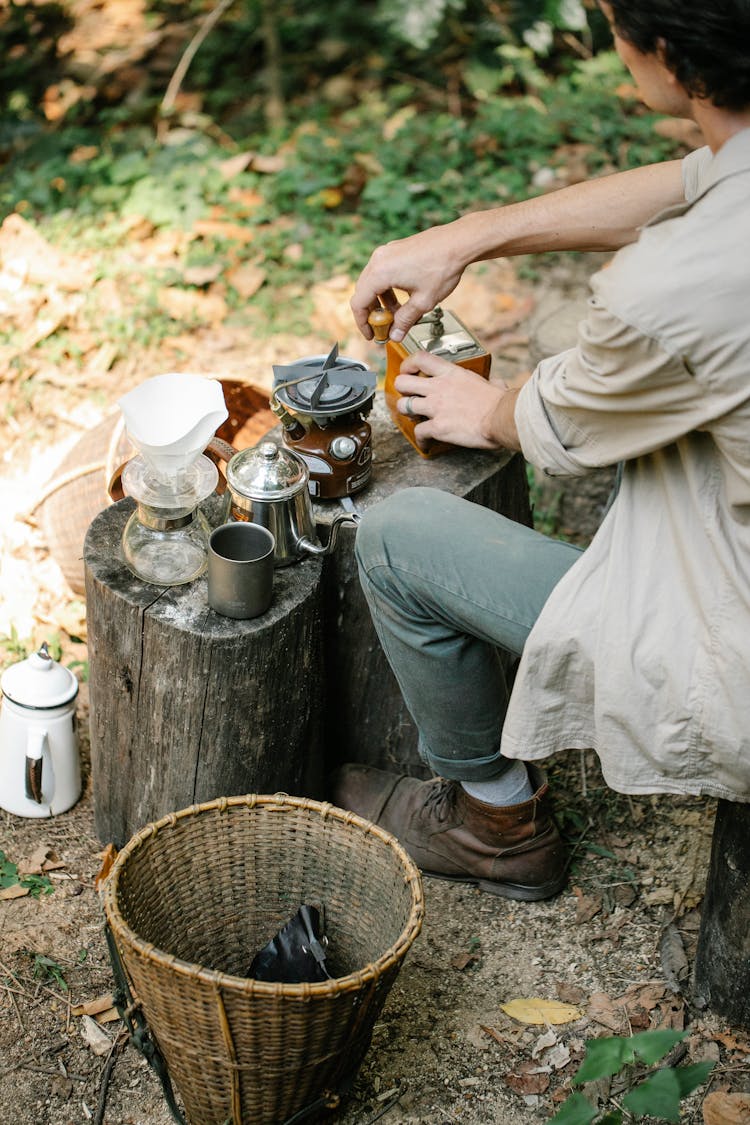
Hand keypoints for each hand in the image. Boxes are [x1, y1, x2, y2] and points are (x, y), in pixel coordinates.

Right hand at [350, 221, 468, 342]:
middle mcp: (379, 259)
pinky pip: (383, 272)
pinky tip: (403, 298)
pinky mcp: (395, 249)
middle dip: (373, 313)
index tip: (371, 334)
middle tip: (384, 328)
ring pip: (374, 282)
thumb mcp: (423, 301)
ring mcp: (386, 252)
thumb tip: (395, 335)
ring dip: (382, 301)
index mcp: (381, 272)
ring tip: (397, 315)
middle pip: (364, 292)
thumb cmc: (443, 267)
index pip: (359, 302)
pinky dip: (388, 288)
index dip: (362, 322)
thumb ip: (405, 320)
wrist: (459, 242)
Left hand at [395, 351, 520, 451]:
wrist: (501, 418)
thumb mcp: (492, 384)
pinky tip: (426, 442)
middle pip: (403, 382)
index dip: (408, 364)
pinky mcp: (437, 427)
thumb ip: (490, 382)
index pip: (420, 358)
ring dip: (406, 413)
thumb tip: (498, 384)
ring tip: (414, 417)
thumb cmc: (500, 403)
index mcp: (452, 374)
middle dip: (402, 390)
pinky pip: (418, 432)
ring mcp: (435, 407)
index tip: (408, 371)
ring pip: (403, 406)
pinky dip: (420, 439)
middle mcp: (439, 388)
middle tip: (408, 396)